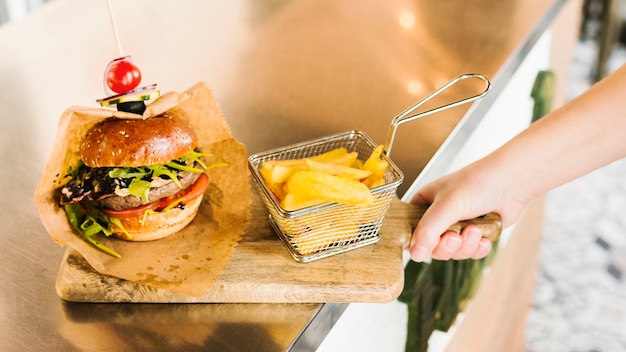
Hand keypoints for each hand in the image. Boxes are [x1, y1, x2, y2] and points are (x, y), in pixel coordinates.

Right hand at [408, 161, 525, 261]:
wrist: (513, 182)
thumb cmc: (478, 182)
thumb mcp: (447, 205)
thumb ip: (429, 229)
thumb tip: (414, 253)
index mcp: (424, 204)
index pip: (411, 231)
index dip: (418, 242)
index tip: (429, 243)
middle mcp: (438, 217)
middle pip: (432, 247)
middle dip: (447, 246)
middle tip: (455, 238)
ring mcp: (457, 227)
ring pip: (452, 252)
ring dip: (465, 246)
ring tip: (475, 231)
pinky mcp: (474, 235)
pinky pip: (469, 253)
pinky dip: (477, 249)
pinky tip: (484, 238)